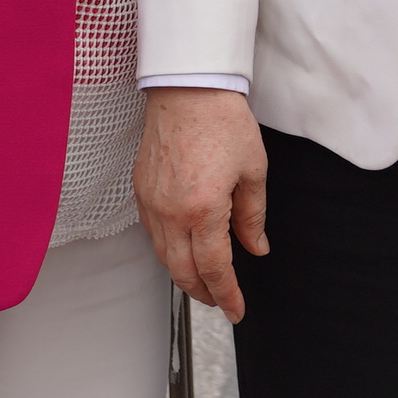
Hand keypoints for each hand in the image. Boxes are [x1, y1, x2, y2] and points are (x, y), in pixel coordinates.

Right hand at [135, 86, 268, 321]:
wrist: (187, 87)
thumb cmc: (222, 120)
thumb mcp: (253, 170)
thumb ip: (253, 216)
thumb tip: (256, 247)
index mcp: (203, 210)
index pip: (215, 269)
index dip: (227, 295)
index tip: (237, 309)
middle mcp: (171, 212)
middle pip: (183, 272)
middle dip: (204, 293)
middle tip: (221, 301)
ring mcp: (152, 202)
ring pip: (164, 257)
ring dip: (184, 275)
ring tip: (204, 280)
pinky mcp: (141, 190)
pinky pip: (153, 234)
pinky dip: (168, 251)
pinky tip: (183, 249)